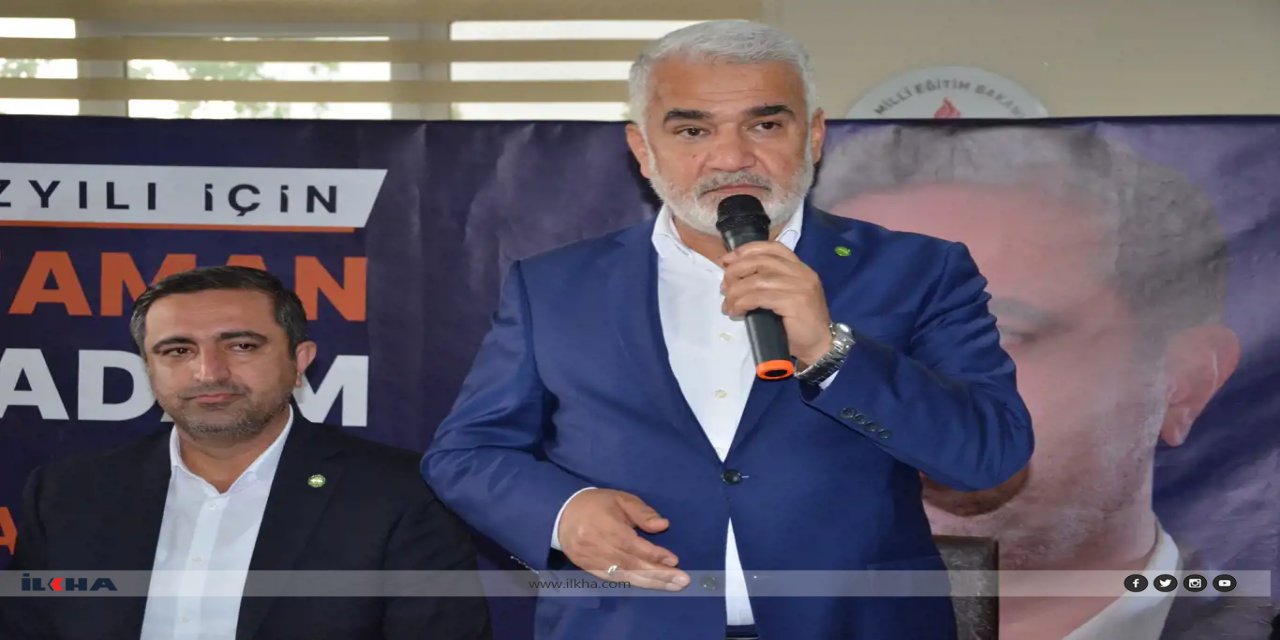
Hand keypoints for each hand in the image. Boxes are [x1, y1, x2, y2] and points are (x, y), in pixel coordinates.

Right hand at [557, 489, 690, 590]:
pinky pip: (615, 580)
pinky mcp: (589, 569)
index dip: (654, 554)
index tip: (674, 560)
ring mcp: (592, 561)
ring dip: (650, 582)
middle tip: (682, 581)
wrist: (561, 515)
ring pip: (625, 575)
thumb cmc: (596, 504)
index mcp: (606, 526)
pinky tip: (651, 585)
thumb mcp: (620, 499)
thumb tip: (663, 526)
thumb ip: (642, 512)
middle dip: (658, 574)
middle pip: (632, 564)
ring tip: (672, 586)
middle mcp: (598, 546)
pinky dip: (634, 583)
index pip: (633, 545)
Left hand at [721, 242, 832, 366]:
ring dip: (735, 292)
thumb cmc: (798, 323)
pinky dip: (742, 303)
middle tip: (724, 287)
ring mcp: (799, 286)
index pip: (771, 247)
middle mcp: (801, 272)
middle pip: (760, 261)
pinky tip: (737, 311)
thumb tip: (734, 277)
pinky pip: (758, 297)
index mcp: (799, 267)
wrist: (820, 345)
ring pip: (756, 280)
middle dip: (736, 271)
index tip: (727, 260)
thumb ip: (768, 282)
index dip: (746, 250)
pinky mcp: (794, 301)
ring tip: (728, 305)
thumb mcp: (785, 295)